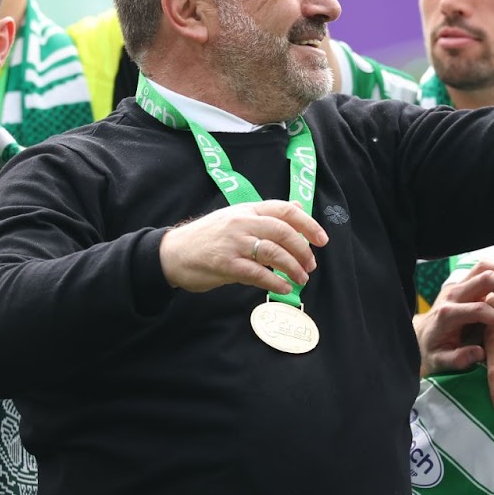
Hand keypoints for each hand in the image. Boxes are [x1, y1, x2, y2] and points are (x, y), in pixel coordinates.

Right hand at [158, 200, 327, 294]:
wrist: (171, 252)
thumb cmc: (209, 237)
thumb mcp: (237, 217)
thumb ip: (266, 215)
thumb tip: (297, 206)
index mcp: (248, 209)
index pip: (286, 210)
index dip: (308, 224)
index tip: (322, 240)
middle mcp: (243, 222)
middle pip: (284, 232)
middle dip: (303, 250)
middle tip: (311, 264)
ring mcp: (234, 242)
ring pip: (274, 252)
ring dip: (292, 268)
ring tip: (301, 279)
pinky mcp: (225, 264)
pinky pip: (257, 273)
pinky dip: (274, 282)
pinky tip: (283, 288)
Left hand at [417, 262, 493, 374]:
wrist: (421, 336)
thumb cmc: (433, 351)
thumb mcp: (440, 361)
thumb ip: (457, 359)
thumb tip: (480, 353)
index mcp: (447, 314)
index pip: (478, 309)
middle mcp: (453, 295)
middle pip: (483, 279)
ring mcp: (459, 286)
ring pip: (484, 268)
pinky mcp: (465, 283)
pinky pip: (485, 269)